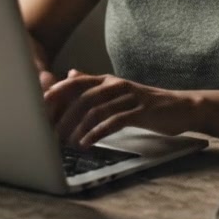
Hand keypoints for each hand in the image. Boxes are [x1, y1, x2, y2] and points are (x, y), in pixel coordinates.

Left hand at [43, 68, 192, 146]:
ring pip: (95, 110)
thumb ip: (93, 85)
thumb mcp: (118, 91)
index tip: (37, 109)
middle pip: (81, 97)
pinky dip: (97, 133)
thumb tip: (70, 74)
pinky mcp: (140, 111)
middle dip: (62, 116)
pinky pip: (114, 121)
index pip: (75, 83)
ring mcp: (129, 97)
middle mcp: (115, 85)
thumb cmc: (146, 103)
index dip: (55, 95)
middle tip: (48, 134)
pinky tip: (87, 144)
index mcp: (107, 80)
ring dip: (77, 128)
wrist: (181, 107)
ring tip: (66, 144)